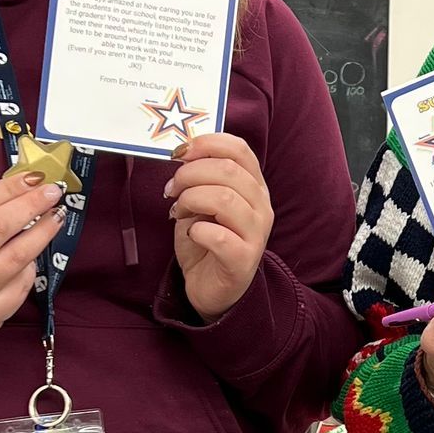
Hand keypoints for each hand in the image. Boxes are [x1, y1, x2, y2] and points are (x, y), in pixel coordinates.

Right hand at [0, 176, 64, 347]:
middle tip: (51, 192)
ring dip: (42, 233)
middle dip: (30, 205)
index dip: (8, 187)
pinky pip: (22, 284)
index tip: (33, 177)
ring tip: (55, 217)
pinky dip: (32, 265)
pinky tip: (34, 254)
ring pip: (16, 256)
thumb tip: (22, 188)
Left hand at [166, 132, 272, 320]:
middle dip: (190, 173)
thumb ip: (200, 178)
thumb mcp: (202, 202)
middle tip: (171, 188)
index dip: (207, 143)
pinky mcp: (243, 260)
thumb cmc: (207, 241)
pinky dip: (197, 231)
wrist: (212, 289)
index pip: (239, 149)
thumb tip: (182, 155)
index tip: (181, 152)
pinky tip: (192, 235)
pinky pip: (219, 236)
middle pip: (228, 170)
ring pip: (224, 198)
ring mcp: (256, 234)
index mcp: (253, 186)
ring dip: (191, 200)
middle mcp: (261, 206)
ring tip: (179, 211)